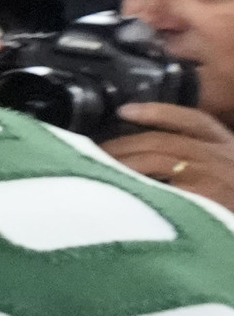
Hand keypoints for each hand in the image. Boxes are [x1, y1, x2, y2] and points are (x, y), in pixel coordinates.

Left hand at [102, 102, 233, 212]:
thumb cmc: (231, 205)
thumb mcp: (229, 176)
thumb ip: (202, 162)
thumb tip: (152, 160)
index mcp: (228, 147)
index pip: (194, 120)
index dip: (158, 112)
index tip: (126, 110)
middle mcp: (221, 156)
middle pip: (163, 140)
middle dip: (124, 143)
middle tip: (94, 150)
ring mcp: (212, 174)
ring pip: (155, 158)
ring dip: (122, 161)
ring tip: (96, 167)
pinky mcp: (203, 196)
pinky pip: (160, 186)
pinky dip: (136, 184)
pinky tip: (117, 187)